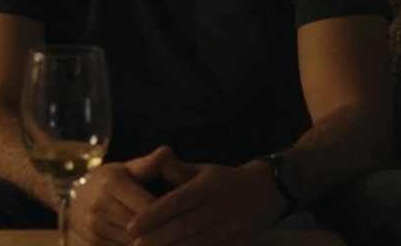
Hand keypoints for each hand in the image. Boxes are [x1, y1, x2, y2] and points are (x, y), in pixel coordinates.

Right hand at [68, 146, 178, 245]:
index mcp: (111, 182)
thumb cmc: (107, 182)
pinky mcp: (92, 243)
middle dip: (164, 234)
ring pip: (133, 243)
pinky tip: (153, 243)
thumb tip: (168, 151)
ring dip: (153, 243)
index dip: (168, 216)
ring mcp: (94, 226)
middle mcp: (100, 205)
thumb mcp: (126, 169)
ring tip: (174, 241)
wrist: (75, 200)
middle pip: (142, 227)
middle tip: (184, 234)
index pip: (148, 206)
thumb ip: (148, 165)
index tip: (188, 219)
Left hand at [126, 155, 285, 245]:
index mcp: (210, 186)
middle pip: (185, 226)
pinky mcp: (241, 243)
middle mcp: (222, 206)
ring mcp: (233, 227)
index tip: (132, 225)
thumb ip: (180, 169)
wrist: (268, 191)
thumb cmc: (226, 180)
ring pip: (198, 242)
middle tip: (135, 244)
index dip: (153, 215)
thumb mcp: (205, 169)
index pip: (176, 202)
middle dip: (158, 237)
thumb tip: (159, 162)